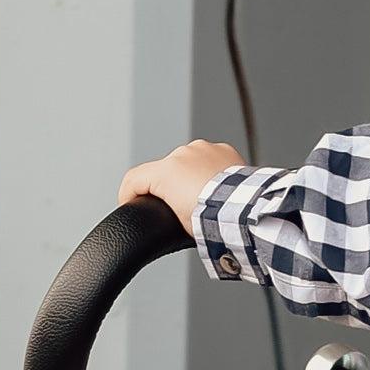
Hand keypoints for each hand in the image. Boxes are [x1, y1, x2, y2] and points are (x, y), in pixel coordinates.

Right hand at [120, 138, 246, 233]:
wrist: (242, 210)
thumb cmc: (212, 218)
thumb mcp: (175, 220)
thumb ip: (163, 209)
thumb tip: (166, 214)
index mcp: (165, 171)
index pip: (134, 178)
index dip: (128, 194)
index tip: (130, 204)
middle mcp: (182, 154)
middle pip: (163, 170)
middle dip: (166, 186)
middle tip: (177, 207)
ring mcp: (203, 149)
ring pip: (187, 162)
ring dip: (189, 176)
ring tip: (201, 197)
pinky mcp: (222, 149)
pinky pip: (208, 158)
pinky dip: (208, 170)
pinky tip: (215, 186)